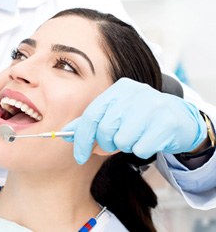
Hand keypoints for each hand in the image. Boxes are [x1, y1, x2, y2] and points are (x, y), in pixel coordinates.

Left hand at [62, 78, 206, 163]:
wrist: (179, 118)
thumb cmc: (139, 118)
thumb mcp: (114, 114)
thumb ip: (91, 123)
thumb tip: (66, 133)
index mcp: (118, 89)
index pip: (91, 116)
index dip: (82, 139)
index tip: (79, 156)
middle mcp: (134, 93)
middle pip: (105, 130)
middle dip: (106, 145)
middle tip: (114, 145)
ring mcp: (152, 106)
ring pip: (123, 141)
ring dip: (126, 146)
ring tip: (135, 137)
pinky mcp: (166, 123)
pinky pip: (141, 148)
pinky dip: (142, 149)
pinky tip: (149, 139)